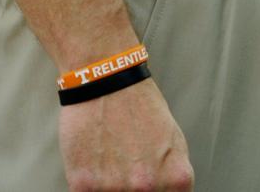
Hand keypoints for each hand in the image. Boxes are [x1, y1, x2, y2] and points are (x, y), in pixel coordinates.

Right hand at [59, 77, 193, 191]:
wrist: (105, 79)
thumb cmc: (139, 105)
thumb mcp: (174, 140)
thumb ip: (172, 175)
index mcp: (176, 178)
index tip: (148, 183)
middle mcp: (147, 188)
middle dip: (134, 189)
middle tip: (126, 164)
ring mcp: (115, 190)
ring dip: (110, 187)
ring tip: (111, 158)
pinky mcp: (84, 187)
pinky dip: (90, 183)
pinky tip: (94, 159)